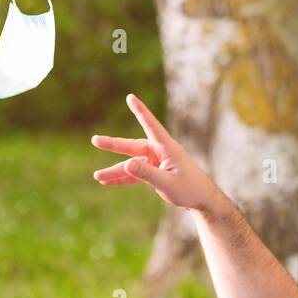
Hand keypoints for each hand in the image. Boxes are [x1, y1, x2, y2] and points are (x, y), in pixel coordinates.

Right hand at [91, 93, 220, 212]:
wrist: (201, 200)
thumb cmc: (190, 189)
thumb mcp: (167, 183)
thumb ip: (147, 174)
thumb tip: (126, 163)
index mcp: (166, 147)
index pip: (151, 125)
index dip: (140, 111)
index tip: (130, 97)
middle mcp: (159, 152)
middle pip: (132, 147)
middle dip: (113, 145)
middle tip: (95, 140)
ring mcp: (155, 163)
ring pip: (130, 165)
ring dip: (115, 170)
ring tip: (97, 176)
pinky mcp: (154, 173)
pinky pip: (134, 175)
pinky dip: (122, 179)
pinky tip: (107, 182)